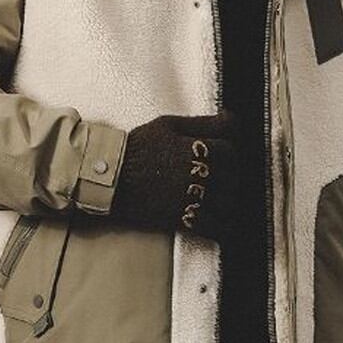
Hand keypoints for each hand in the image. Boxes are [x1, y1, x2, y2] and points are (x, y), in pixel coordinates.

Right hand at [110, 109, 241, 244]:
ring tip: (215, 195)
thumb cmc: (137, 147)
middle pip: (232, 175)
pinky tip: (215, 219)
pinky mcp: (182, 218)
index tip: (220, 153)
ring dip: (226, 198)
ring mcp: (191, 197)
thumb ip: (203, 122)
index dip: (228, 151)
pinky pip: (214, 226)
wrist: (110, 176)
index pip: (230, 149)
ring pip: (228, 202)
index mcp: (196, 148)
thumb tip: (229, 116)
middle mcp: (197, 173)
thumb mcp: (169, 125)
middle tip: (216, 174)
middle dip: (229, 174)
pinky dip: (220, 225)